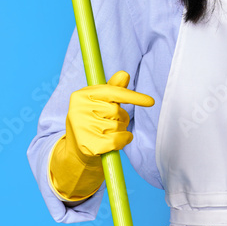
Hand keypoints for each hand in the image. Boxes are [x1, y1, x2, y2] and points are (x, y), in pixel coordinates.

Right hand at [49, 71, 153, 200]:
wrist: (75, 151)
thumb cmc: (92, 121)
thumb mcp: (99, 103)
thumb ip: (113, 88)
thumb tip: (124, 74)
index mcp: (80, 95)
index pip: (113, 92)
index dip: (133, 96)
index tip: (151, 102)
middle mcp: (78, 111)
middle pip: (117, 110)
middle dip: (120, 117)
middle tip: (108, 123)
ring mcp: (82, 129)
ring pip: (119, 125)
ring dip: (120, 129)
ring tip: (106, 133)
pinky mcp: (89, 146)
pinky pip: (119, 139)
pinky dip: (123, 140)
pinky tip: (114, 143)